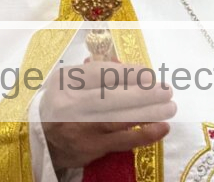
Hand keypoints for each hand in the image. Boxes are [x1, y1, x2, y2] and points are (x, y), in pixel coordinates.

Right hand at [40, 60, 175, 171]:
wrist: (43, 140)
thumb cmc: (63, 101)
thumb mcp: (69, 79)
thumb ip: (95, 70)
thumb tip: (124, 65)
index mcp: (66, 82)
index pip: (100, 74)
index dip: (128, 73)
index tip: (149, 73)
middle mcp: (72, 105)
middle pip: (112, 97)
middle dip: (143, 93)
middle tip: (166, 90)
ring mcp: (83, 129)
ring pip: (120, 120)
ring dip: (148, 113)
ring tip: (169, 106)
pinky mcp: (92, 148)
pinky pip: (122, 141)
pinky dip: (144, 135)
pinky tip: (162, 128)